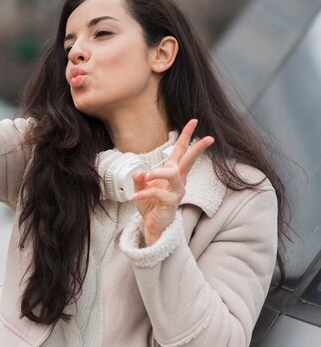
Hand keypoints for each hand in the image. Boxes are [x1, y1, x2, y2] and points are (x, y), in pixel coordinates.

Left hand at [132, 119, 213, 246]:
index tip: (194, 121)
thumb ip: (140, 178)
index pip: (180, 151)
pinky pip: (158, 192)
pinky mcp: (172, 203)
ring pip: (173, 173)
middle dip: (198, 148)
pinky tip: (136, 197)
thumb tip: (141, 172)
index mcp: (172, 173)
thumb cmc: (150, 205)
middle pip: (189, 160)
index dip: (185, 136)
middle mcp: (178, 180)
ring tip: (145, 177)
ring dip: (158, 172)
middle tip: (210, 137)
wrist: (152, 225)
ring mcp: (177, 191)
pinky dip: (144, 192)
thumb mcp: (140, 188)